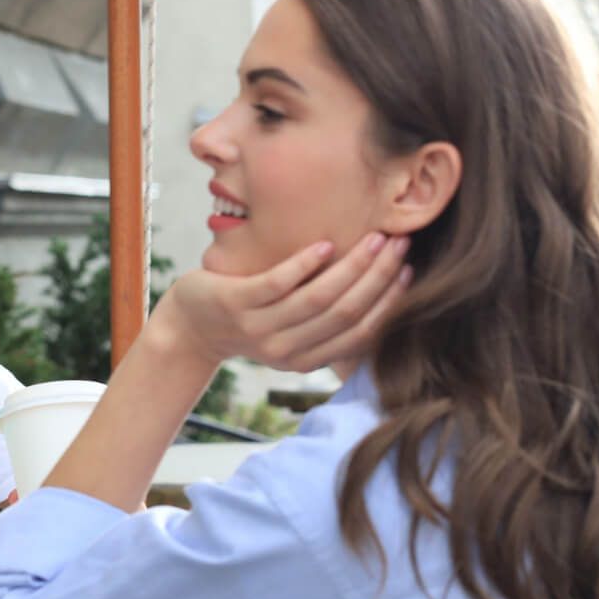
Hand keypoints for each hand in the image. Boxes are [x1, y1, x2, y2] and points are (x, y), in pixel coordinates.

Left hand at [153, 233, 410, 372]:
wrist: (190, 327)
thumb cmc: (248, 320)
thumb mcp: (289, 331)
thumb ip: (325, 321)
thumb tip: (379, 289)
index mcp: (305, 360)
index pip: (360, 333)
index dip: (389, 303)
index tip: (409, 271)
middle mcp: (285, 350)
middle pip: (345, 312)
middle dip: (379, 276)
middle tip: (400, 243)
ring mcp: (259, 327)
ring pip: (318, 298)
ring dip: (352, 266)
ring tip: (374, 238)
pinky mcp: (236, 303)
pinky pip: (279, 283)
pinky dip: (305, 263)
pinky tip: (325, 243)